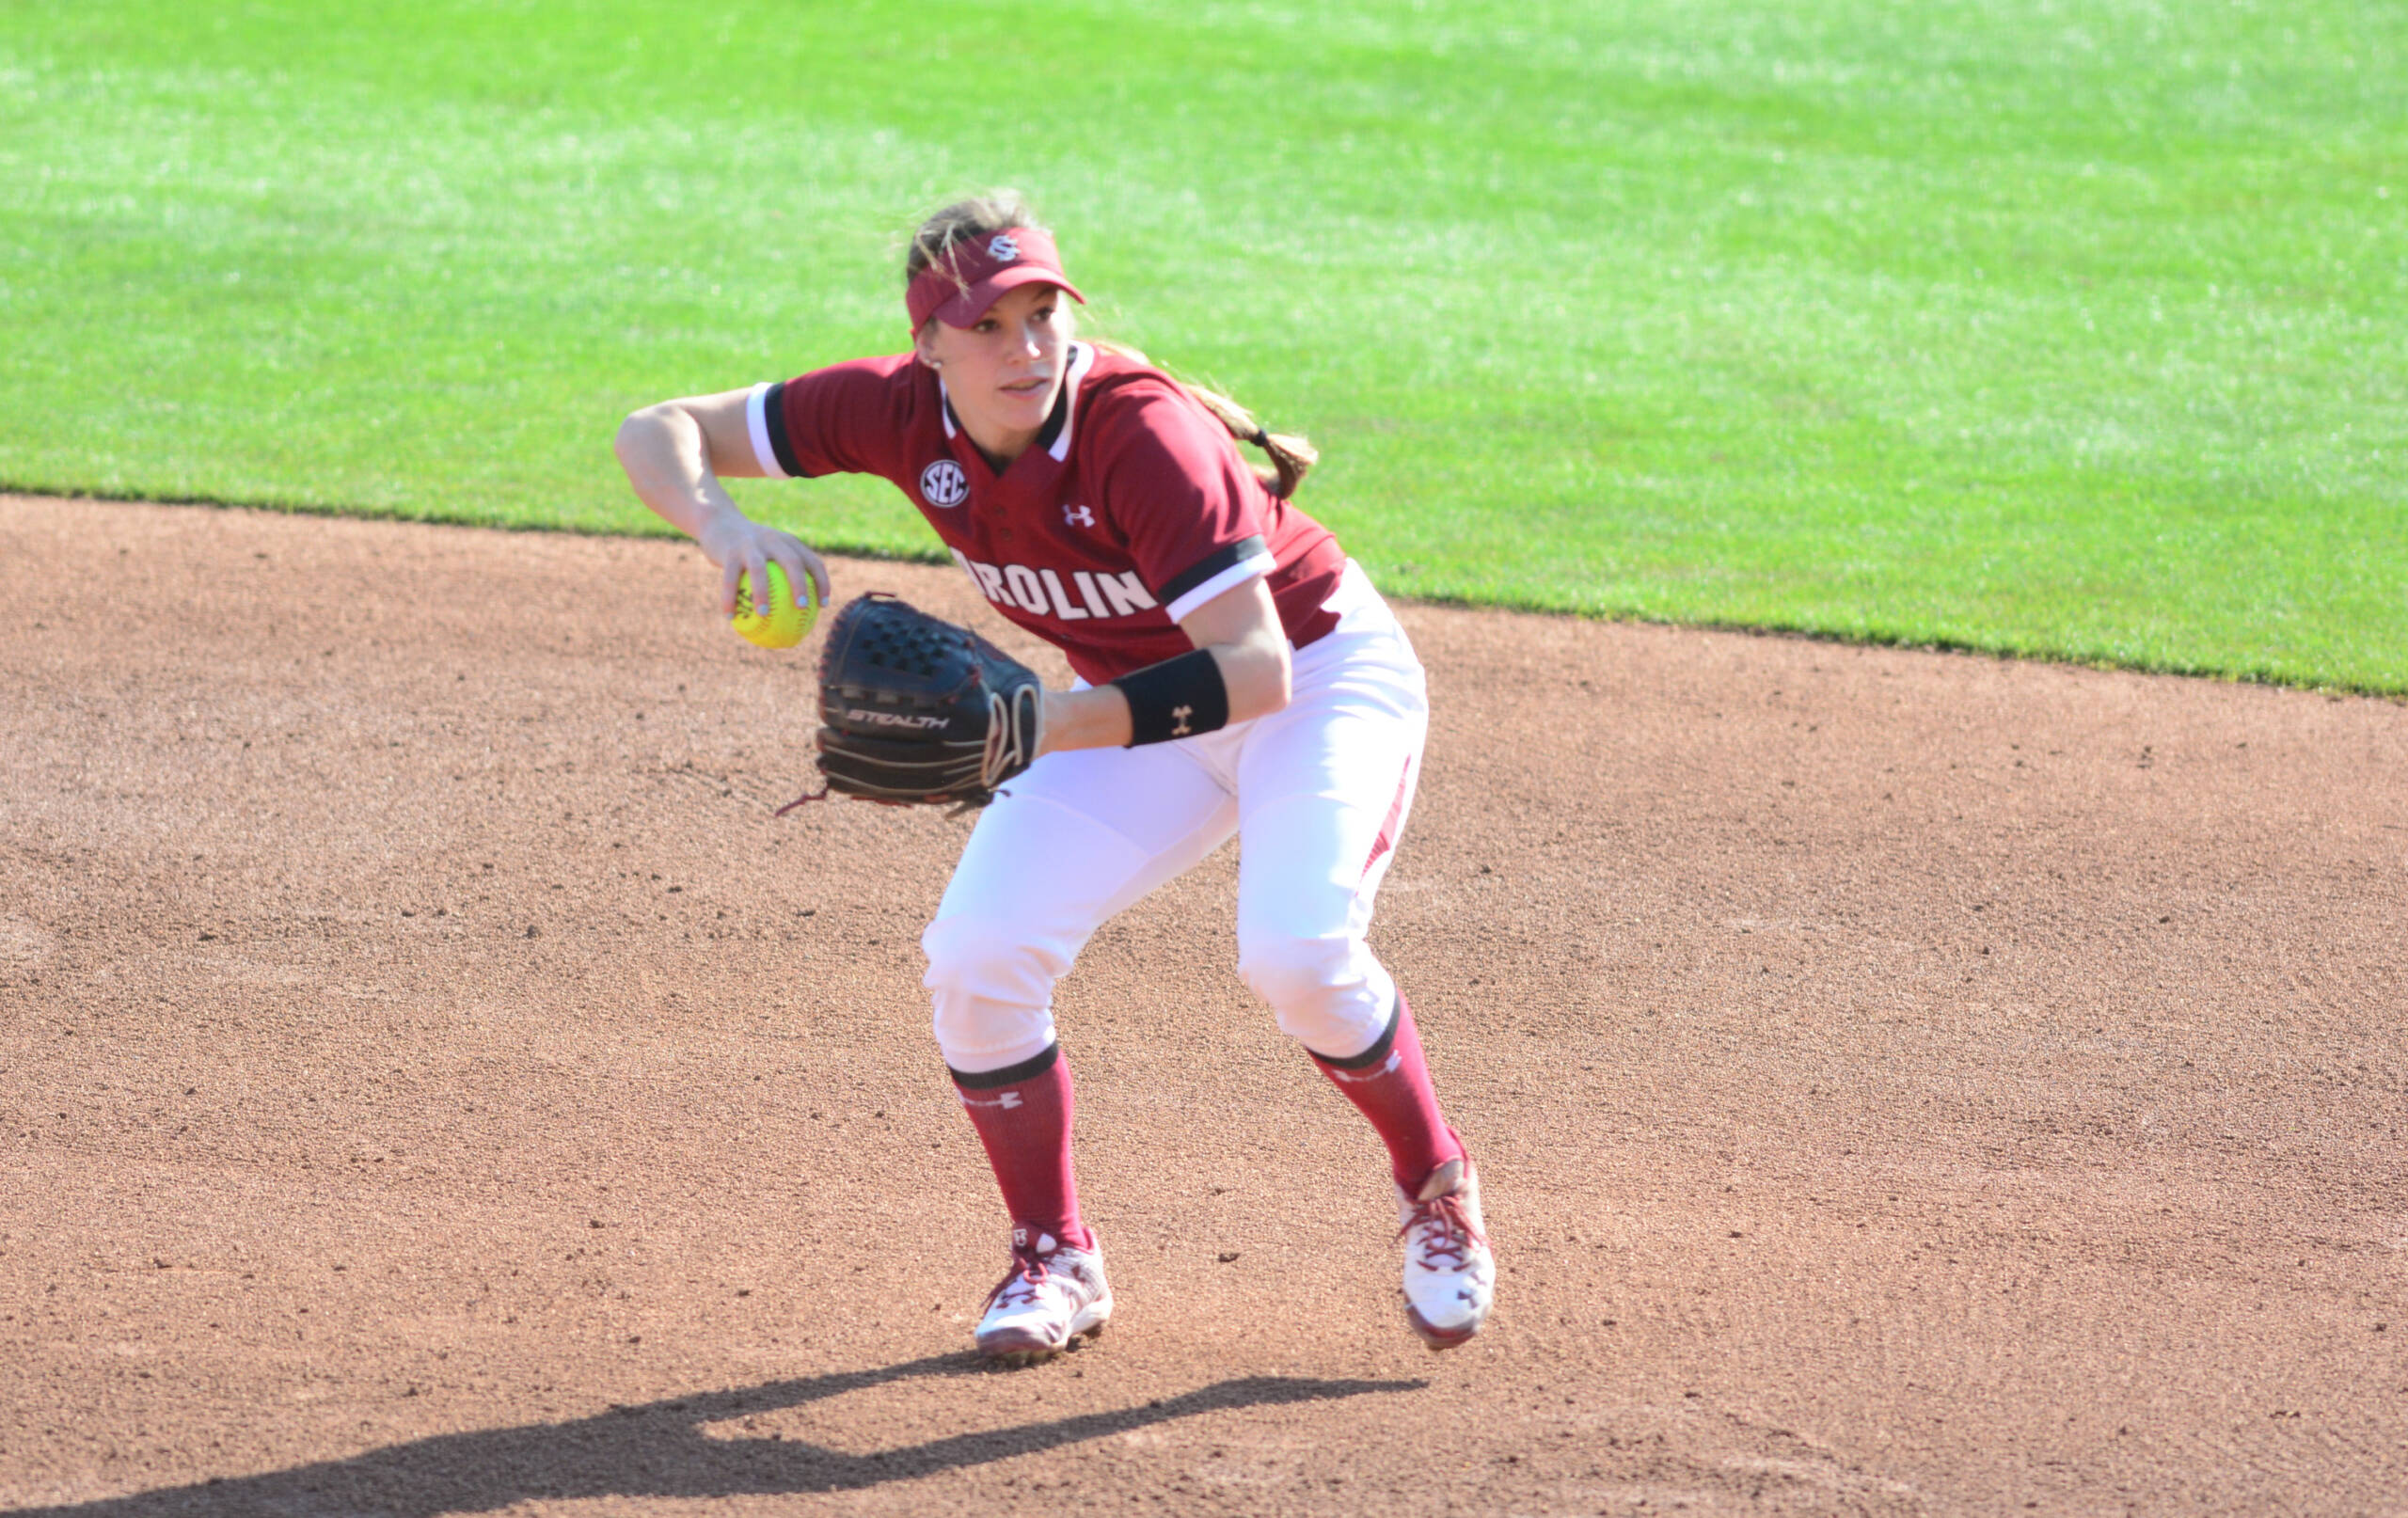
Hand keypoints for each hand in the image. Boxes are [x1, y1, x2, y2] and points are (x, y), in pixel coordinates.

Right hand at [695, 508, 830, 618]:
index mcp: (788, 542)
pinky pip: (730, 578)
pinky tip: (730, 617)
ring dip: (762, 593)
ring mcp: (751, 544)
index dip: (822, 582)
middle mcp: (773, 540)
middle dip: (800, 585)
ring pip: (759, 569)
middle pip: (792, 561)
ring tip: (764, 615)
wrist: (719, 523)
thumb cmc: (749, 548)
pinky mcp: (730, 551)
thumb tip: (797, 615)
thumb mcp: (769, 553)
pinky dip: (729, 598)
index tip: (823, 605)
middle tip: (802, 608)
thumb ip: (784, 575)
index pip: (812, 561)